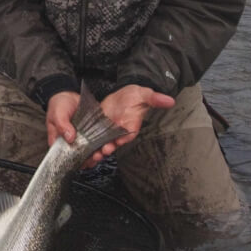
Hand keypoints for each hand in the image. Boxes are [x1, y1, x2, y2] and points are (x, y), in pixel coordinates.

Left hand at [46, 85, 175, 167]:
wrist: (125, 95)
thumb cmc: (136, 96)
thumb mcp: (145, 94)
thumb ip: (155, 99)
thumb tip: (170, 100)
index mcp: (131, 125)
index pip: (128, 134)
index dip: (122, 139)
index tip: (116, 142)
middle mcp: (120, 131)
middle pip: (114, 142)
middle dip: (107, 148)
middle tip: (100, 152)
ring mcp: (109, 131)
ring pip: (103, 143)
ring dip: (97, 149)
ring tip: (90, 155)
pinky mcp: (100, 128)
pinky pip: (94, 137)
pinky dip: (88, 142)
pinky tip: (81, 146)